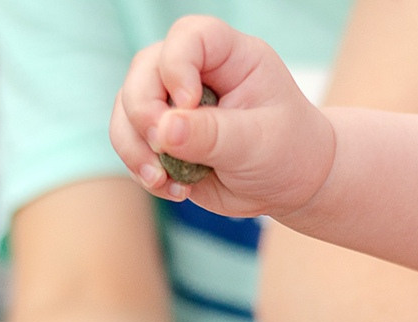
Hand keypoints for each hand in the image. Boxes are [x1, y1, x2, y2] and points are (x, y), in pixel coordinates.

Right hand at [111, 15, 334, 216]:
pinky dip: (141, 168)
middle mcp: (195, 72)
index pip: (190, 36)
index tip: (189, 102)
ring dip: (135, 147)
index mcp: (231, 57)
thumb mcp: (258, 144)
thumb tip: (164, 130)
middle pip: (144, 71)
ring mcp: (173, 102)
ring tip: (163, 180)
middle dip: (145, 113)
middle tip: (163, 150)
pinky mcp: (162, 135)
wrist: (290, 184)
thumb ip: (213, 135)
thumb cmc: (287, 152)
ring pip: (127, 108)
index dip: (177, 65)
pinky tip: (173, 189)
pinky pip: (130, 143)